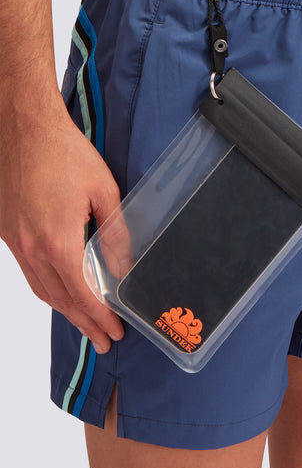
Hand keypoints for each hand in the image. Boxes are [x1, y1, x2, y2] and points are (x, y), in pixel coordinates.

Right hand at [0, 86, 124, 351]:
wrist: (24, 127)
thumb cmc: (64, 153)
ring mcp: (15, 242)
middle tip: (102, 340)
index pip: (82, 295)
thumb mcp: (104, 193)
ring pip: (41, 289)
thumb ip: (115, 236)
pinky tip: (60, 289)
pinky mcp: (7, 231)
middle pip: (60, 299)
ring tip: (84, 322)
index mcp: (58, 242)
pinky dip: (47, 288)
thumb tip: (124, 269)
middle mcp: (31, 249)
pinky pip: (28, 271)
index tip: (113, 333)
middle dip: (84, 323)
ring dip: (64, 309)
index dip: (99, 318)